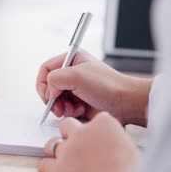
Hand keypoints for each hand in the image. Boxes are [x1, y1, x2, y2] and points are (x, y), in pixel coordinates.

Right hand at [36, 50, 150, 124]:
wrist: (127, 104)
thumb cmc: (108, 86)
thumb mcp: (77, 75)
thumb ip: (54, 78)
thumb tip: (49, 92)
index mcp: (71, 59)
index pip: (45, 69)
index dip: (43, 83)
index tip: (49, 94)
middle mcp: (72, 73)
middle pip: (49, 86)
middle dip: (53, 98)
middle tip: (58, 106)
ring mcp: (75, 88)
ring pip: (56, 99)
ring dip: (61, 106)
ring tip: (73, 108)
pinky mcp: (79, 102)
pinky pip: (65, 108)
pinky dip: (69, 112)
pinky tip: (80, 110)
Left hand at [38, 113, 137, 171]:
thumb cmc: (129, 169)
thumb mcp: (132, 151)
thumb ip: (118, 143)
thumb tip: (115, 146)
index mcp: (105, 125)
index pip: (97, 119)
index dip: (97, 130)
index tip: (100, 139)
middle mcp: (83, 133)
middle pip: (67, 124)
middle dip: (71, 134)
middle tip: (80, 147)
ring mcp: (68, 150)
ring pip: (53, 143)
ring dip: (59, 150)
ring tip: (68, 160)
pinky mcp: (58, 168)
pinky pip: (45, 163)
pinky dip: (50, 166)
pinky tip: (58, 171)